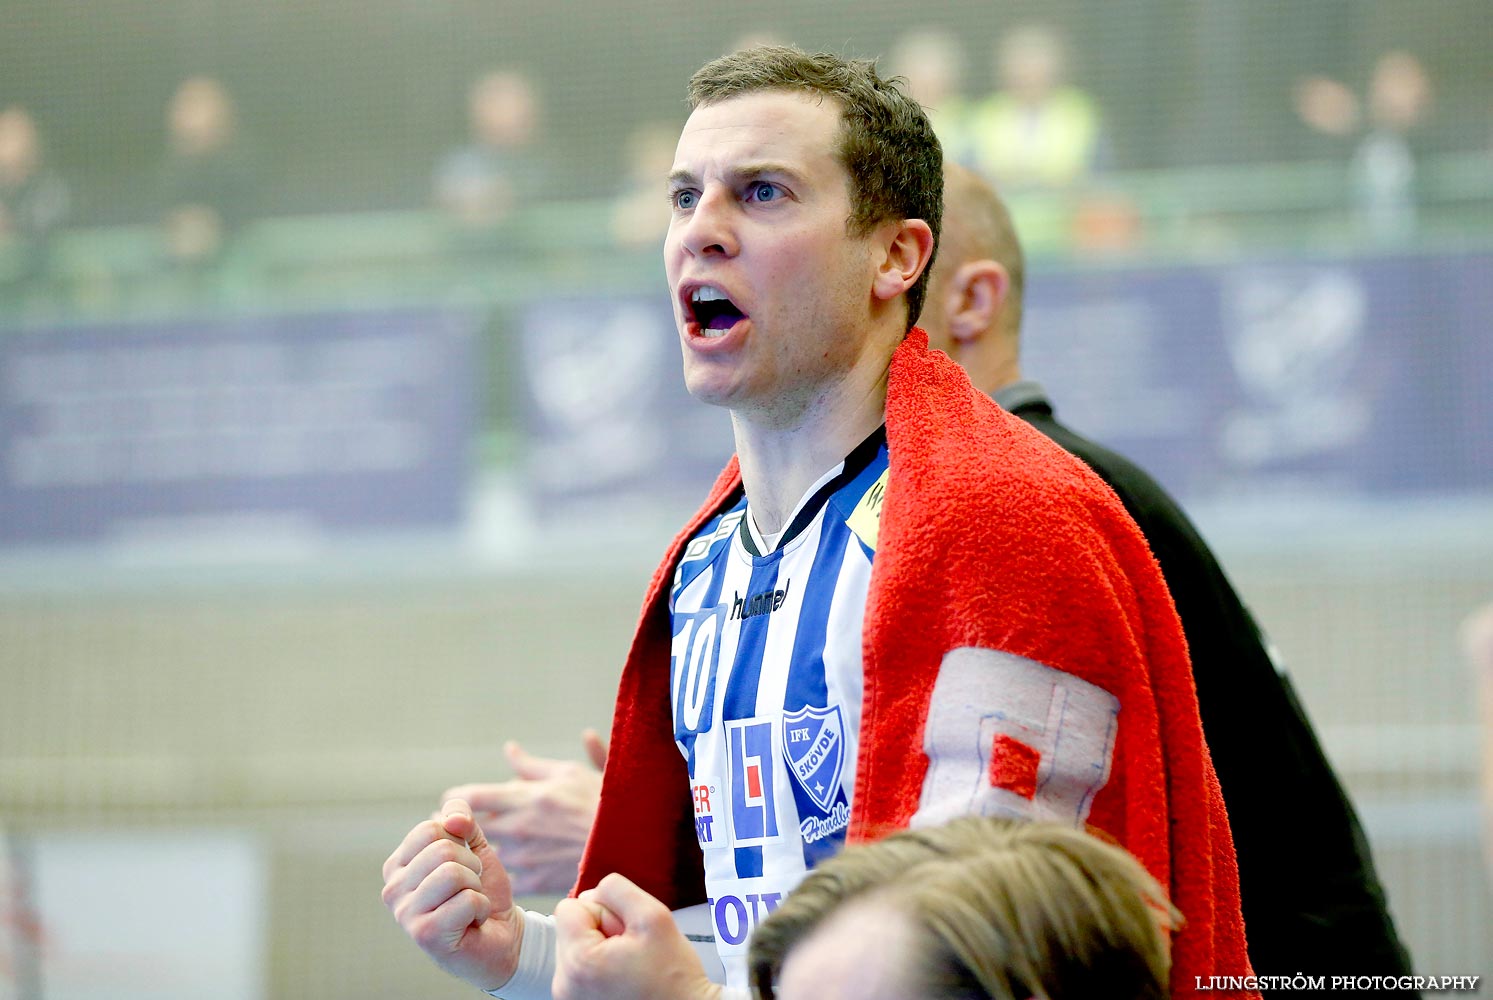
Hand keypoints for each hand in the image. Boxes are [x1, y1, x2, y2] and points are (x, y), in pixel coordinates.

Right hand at [381, 798, 522, 990]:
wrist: (502, 936)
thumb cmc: (482, 891)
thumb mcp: (475, 847)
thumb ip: (463, 822)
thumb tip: (451, 817)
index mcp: (398, 866)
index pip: (429, 829)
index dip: (460, 842)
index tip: (463, 865)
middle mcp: (393, 889)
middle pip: (442, 850)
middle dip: (471, 866)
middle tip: (469, 888)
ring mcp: (405, 914)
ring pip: (453, 874)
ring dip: (475, 887)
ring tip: (469, 904)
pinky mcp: (425, 935)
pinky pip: (467, 900)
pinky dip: (481, 908)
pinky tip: (472, 923)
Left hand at [441, 730, 607, 895]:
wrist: (631, 844)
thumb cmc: (603, 802)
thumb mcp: (571, 773)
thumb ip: (533, 765)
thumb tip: (509, 749)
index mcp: (527, 796)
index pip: (473, 797)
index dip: (455, 798)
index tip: (451, 800)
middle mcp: (521, 827)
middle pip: (469, 828)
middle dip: (455, 826)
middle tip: (446, 826)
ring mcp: (526, 857)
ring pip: (484, 855)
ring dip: (475, 850)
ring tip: (470, 847)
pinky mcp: (535, 881)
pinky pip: (504, 878)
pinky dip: (498, 874)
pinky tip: (497, 872)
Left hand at [553, 873, 720, 999]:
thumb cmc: (673, 977)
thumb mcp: (654, 916)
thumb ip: (618, 889)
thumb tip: (595, 891)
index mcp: (578, 962)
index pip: (569, 907)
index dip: (603, 910)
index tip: (625, 932)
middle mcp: (564, 985)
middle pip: (572, 928)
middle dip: (602, 930)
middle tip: (632, 950)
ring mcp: (568, 997)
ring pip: (577, 946)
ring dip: (602, 948)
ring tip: (629, 965)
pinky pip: (580, 968)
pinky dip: (600, 966)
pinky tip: (624, 977)